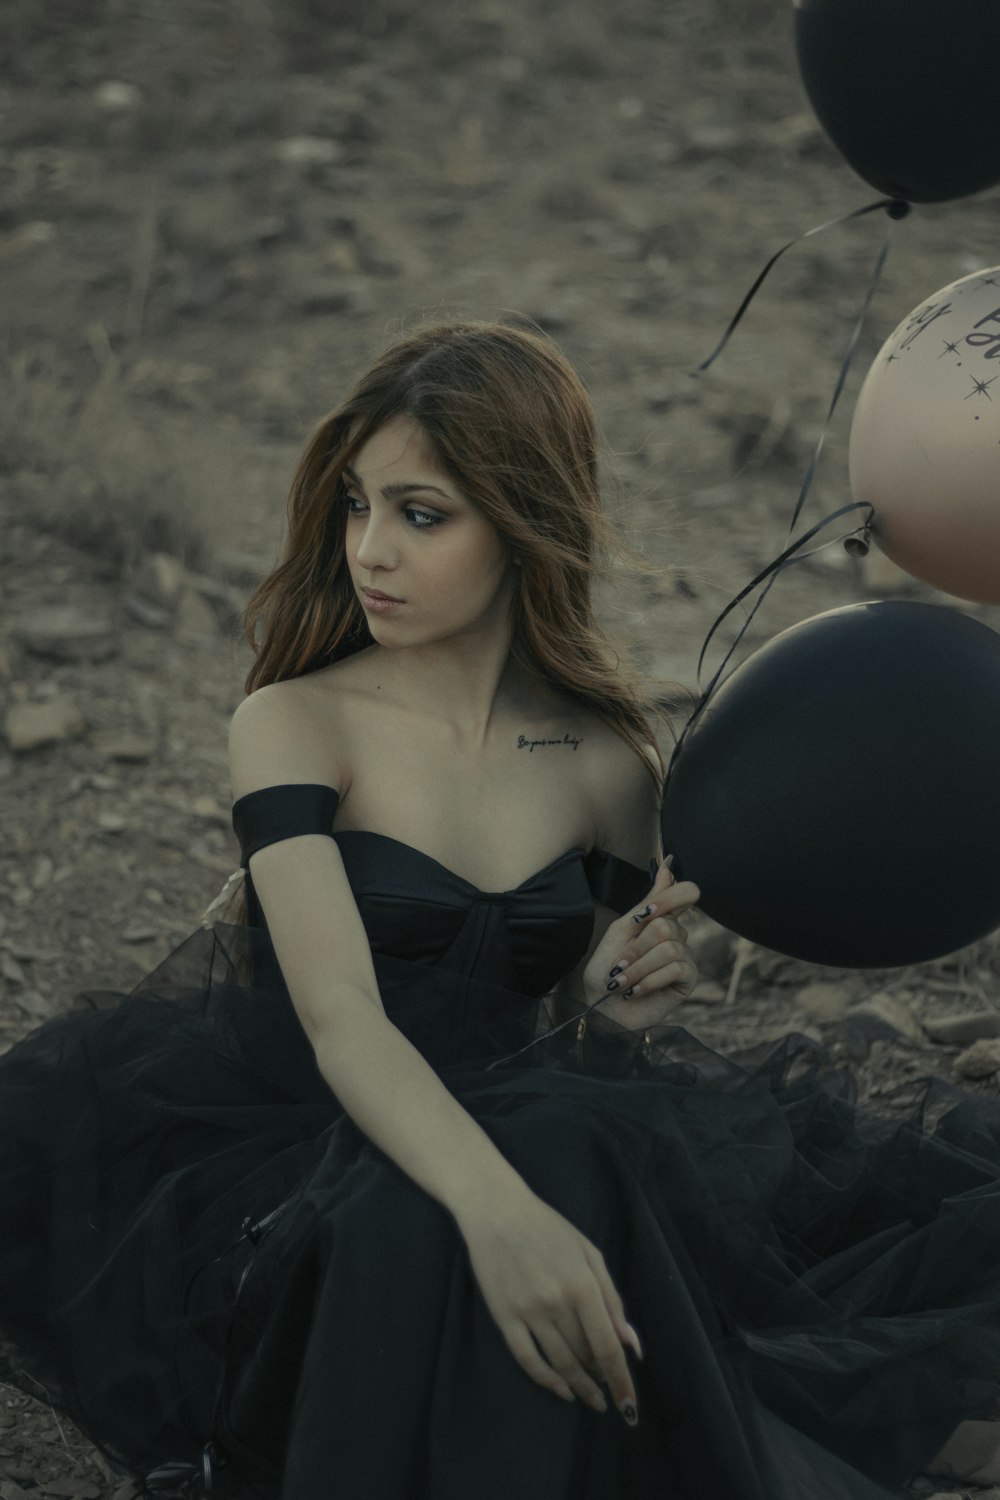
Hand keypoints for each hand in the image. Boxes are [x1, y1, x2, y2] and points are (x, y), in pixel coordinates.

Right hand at [456, 1190, 642, 1421]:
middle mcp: (557, 1302)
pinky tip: (561, 1389)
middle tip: (609, 1391)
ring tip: (591, 1397)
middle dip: (601, 1379)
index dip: (621, 1381)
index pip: (607, 1346)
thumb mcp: (589, 1253)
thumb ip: (612, 1298)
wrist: (497, 1210)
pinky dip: (546, 1380)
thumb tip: (630, 1344)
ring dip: (578, 1386)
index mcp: (582, 1284)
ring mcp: (528, 1311)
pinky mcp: (504, 1316)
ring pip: (559, 1362)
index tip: (630, 1408)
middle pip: (585, 1357)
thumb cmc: (549, 1228)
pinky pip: (527, 1358)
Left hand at [581, 858, 700, 1027]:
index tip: (645, 914)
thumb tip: (668, 867)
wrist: (601, 1005)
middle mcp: (677, 936)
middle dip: (637, 948)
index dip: (670, 898)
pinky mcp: (688, 980)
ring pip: (669, 948)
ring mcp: (685, 957)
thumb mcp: (623, 930)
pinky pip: (677, 968)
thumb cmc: (608, 968)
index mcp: (662, 919)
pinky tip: (636, 991)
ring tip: (623, 982)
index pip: (686, 893)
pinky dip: (649, 980)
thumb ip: (648, 902)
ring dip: (638, 968)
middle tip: (620, 965)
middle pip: (667, 925)